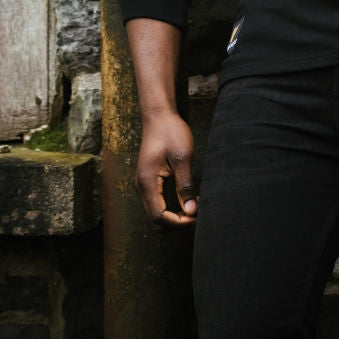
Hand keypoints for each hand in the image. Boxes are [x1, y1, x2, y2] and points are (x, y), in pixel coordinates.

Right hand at [135, 111, 197, 227]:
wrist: (159, 116)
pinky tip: (188, 197)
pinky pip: (158, 204)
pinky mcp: (149, 182)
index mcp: (147, 182)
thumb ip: (185, 185)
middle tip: (198, 212)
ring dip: (175, 216)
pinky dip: (172, 207)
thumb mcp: (182, 157)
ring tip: (195, 204)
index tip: (197, 216)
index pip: (159, 217)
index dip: (179, 222)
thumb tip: (191, 211)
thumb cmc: (171, 132)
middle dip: (177, 222)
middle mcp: (141, 187)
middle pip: (156, 221)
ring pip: (156, 214)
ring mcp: (143, 185)